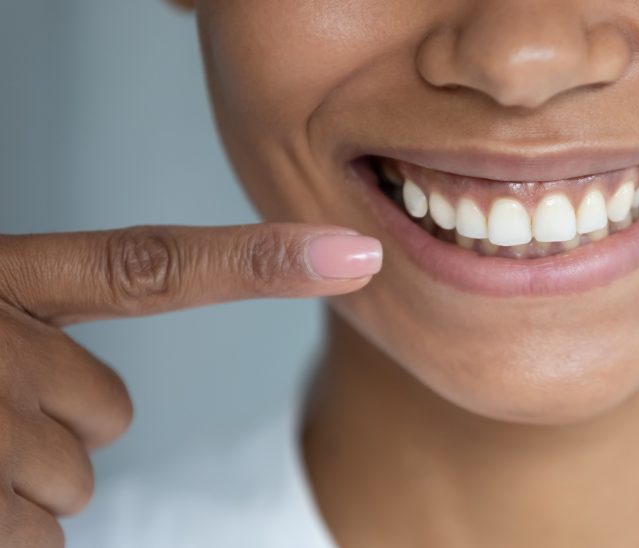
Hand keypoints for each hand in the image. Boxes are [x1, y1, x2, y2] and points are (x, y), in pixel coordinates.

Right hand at [0, 224, 380, 546]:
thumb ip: (38, 333)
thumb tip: (101, 404)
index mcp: (7, 281)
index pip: (152, 266)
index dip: (260, 263)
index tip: (355, 257)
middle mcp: (4, 345)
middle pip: (111, 409)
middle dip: (61, 425)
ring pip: (78, 480)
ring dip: (24, 482)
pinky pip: (41, 539)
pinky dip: (6, 532)